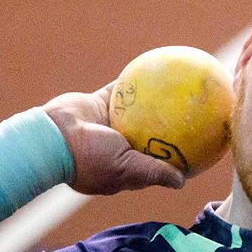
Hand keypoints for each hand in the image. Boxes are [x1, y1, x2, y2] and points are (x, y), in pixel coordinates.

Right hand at [44, 85, 187, 196]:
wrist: (51, 137)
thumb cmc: (88, 159)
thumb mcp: (126, 169)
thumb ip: (153, 172)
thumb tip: (182, 181)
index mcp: (127, 166)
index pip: (158, 163)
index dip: (177, 157)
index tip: (199, 150)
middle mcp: (120, 145)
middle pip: (152, 135)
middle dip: (172, 127)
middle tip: (196, 116)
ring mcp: (110, 124)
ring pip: (140, 110)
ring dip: (158, 100)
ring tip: (182, 89)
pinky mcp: (101, 103)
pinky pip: (122, 89)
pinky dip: (136, 80)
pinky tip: (157, 69)